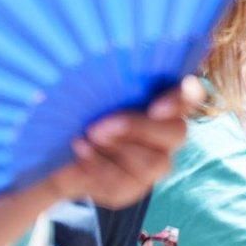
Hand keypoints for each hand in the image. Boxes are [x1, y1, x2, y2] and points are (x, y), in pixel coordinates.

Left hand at [45, 76, 201, 206]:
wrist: (55, 155)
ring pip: (153, 162)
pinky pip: (126, 182)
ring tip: (86, 137)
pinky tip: (81, 152)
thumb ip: (107, 80)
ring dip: (116, 149)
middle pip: (176, 132)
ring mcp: (154, 164)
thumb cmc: (81, 111)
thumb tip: (100, 56)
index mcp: (164, 103)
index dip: (184, 99)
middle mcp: (166, 134)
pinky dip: (99, 166)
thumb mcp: (91, 91)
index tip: (156, 107)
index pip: (190, 97)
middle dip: (138, 129)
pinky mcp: (134, 188)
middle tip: (100, 126)